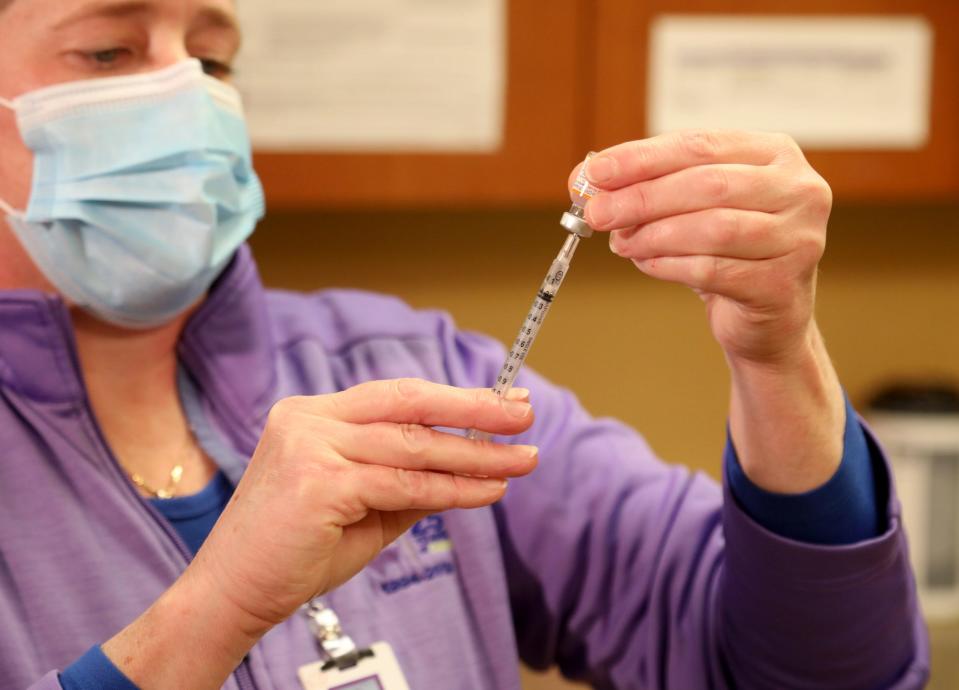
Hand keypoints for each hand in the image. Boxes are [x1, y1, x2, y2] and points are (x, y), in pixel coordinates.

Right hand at [105, 379, 536, 688]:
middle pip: (409, 404)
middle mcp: (309, 418)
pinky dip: (453, 488)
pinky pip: (404, 484)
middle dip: (474, 410)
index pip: (396, 397)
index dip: (452, 398)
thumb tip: (467, 465)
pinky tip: (489, 491)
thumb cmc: (294, 552)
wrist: (231, 595)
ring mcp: (311, 446)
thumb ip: (403, 480)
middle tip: (524, 413)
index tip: (500, 401)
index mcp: (312, 414)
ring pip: (413, 446)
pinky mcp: (319, 482)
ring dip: (475, 455)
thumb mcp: (359, 506)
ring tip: (521, 460)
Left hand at [573, 130, 844, 494]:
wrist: (767, 316)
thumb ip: (646, 186)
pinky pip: (714, 270)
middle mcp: (798, 189)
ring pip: (713, 228)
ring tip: (623, 243)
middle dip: (642, 198)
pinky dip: (670, 266)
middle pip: (706, 185)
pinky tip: (647, 264)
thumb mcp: (689, 207)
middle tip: (597, 213)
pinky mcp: (782, 284)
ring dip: (655, 235)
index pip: (698, 145)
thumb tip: (584, 180)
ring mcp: (798, 237)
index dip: (642, 158)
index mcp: (774, 153)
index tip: (595, 171)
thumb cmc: (728, 251)